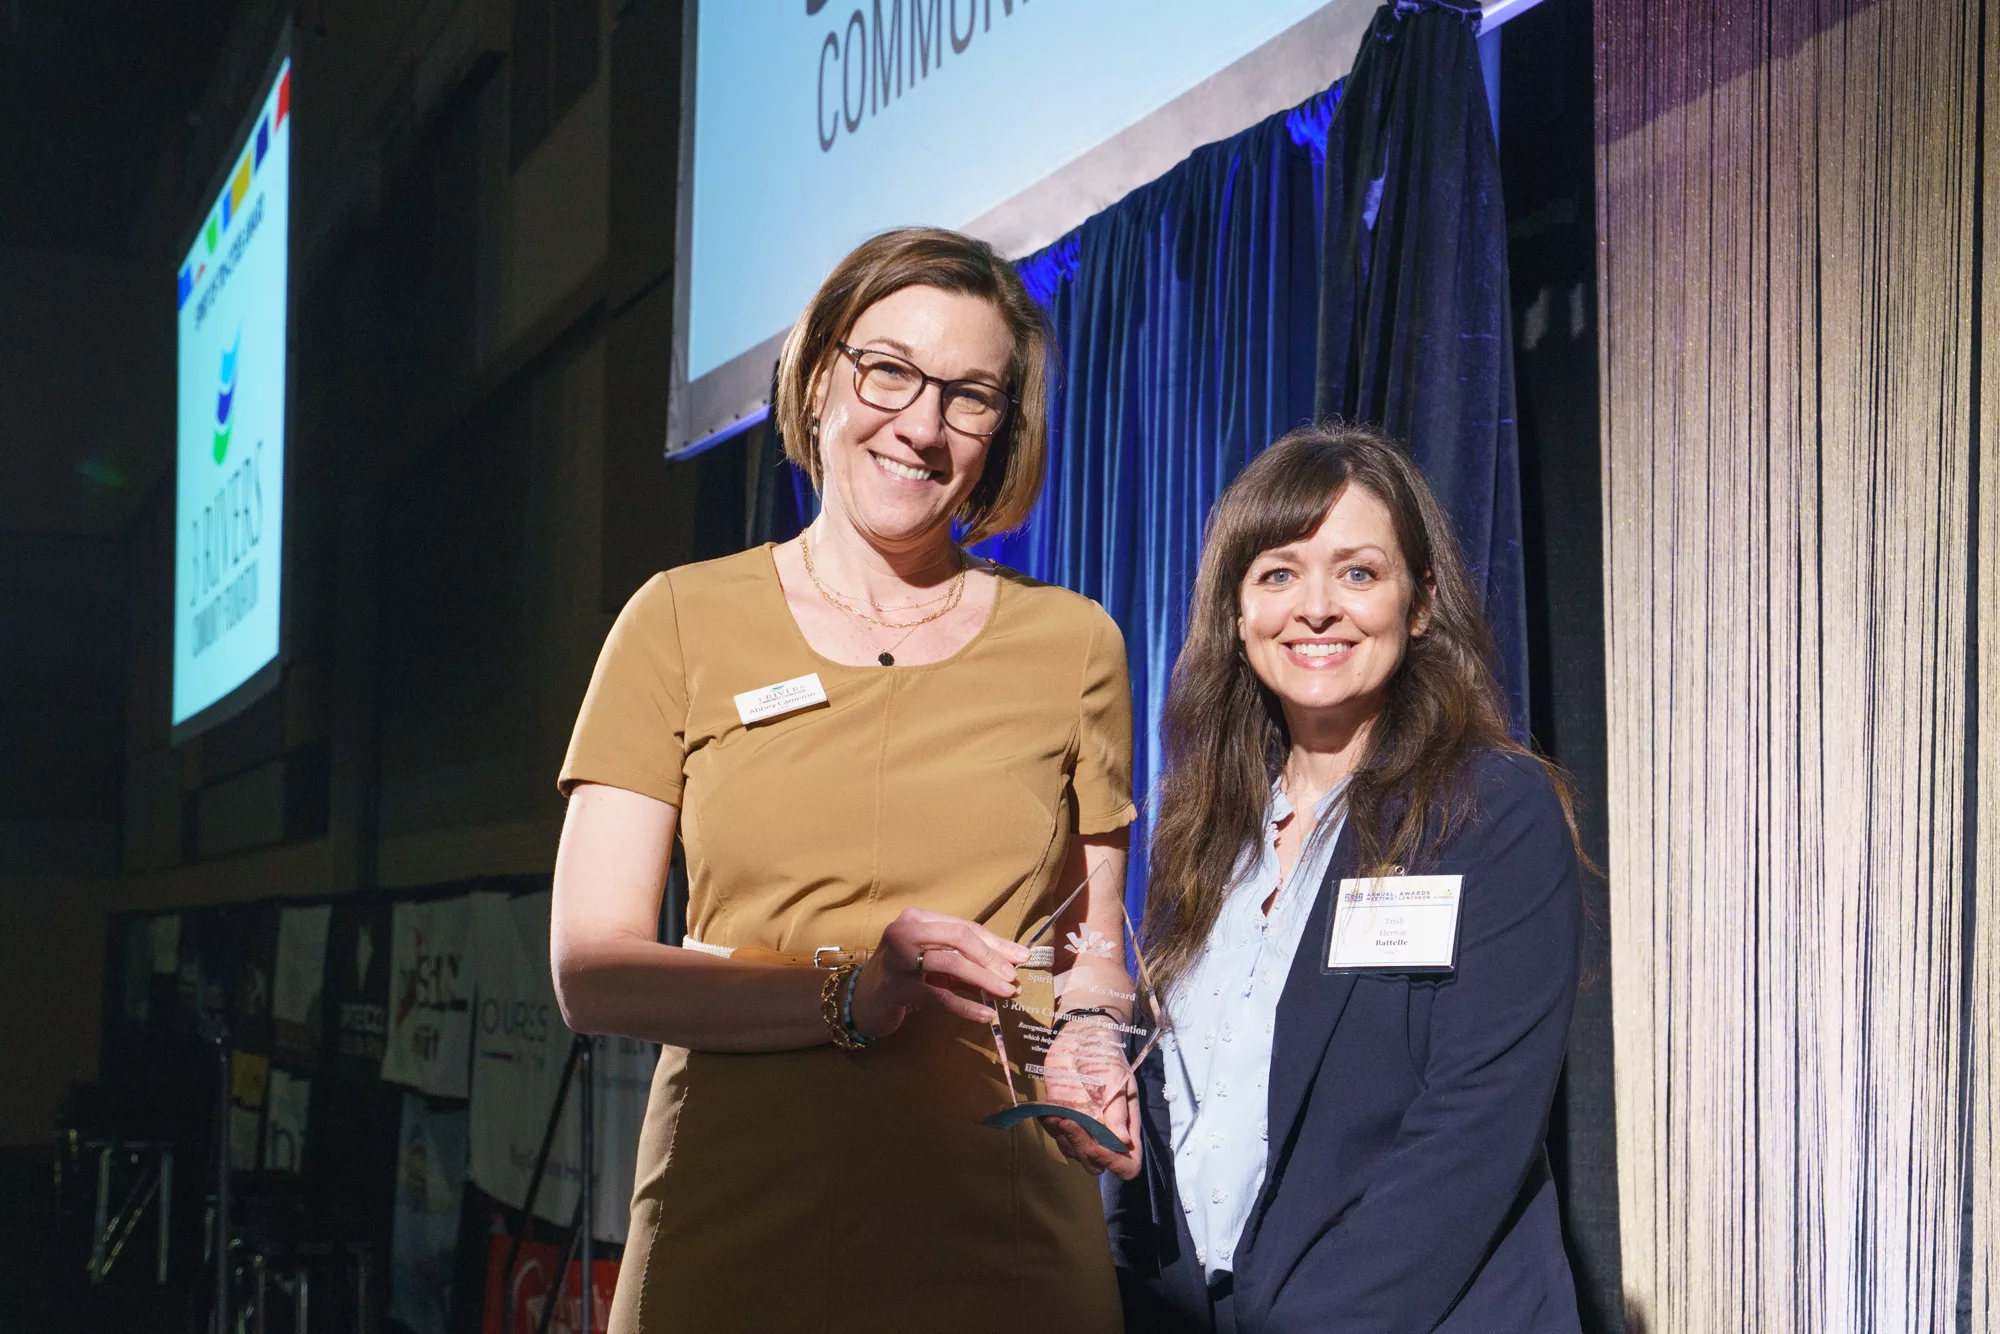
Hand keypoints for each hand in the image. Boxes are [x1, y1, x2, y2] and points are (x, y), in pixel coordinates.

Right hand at [848, 908, 1030, 1039]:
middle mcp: (905, 931)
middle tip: (1014, 977)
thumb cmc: (903, 977)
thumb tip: (1011, 964)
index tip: (1022, 957)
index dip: (995, 943)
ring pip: (951, 964)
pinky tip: (984, 1015)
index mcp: (917, 918)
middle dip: (992, 958)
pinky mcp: (897, 988)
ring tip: (1007, 993)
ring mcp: (898, 959)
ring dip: (984, 980)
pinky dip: (965, 1006)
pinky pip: (938, 996)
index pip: (964, 927)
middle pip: (959, 939)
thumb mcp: (933, 961)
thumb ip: (965, 959)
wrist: (862, 1001)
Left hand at [1041, 1046, 1142, 1180]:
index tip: (1098, 1146)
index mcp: (1125, 1125)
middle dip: (1083, 1149)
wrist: (1082, 1037)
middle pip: (1095, 1164)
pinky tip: (1048, 1114)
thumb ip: (1117, 1110)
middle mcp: (1104, 1132)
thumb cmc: (1106, 1055)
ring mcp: (1083, 1127)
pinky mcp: (1062, 1117)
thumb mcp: (1117, 1079)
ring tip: (1059, 1116)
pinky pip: (1056, 1136)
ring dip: (1065, 1139)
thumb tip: (1123, 1142)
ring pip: (1073, 1153)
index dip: (1115, 1162)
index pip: (1128, 1162)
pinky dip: (1051, 1130)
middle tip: (1071, 1123)